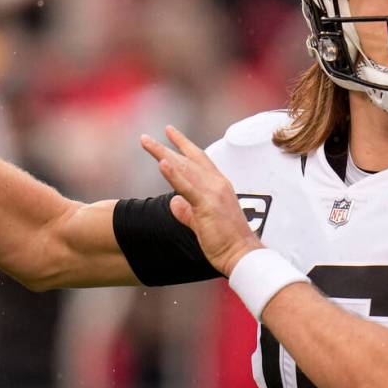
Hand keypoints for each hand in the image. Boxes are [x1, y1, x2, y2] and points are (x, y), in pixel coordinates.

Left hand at [141, 126, 262, 276]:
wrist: (242, 254)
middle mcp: (216, 183)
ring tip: (147, 142)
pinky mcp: (207, 205)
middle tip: (146, 138)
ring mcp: (212, 192)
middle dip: (166, 146)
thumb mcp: (202, 221)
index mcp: (218, 185)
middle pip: (188, 159)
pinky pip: (187, 186)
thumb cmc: (226, 241)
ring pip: (184, 168)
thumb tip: (174, 202)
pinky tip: (162, 163)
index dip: (183, 145)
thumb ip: (187, 211)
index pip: (198, 159)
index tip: (169, 133)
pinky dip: (174, 174)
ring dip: (163, 153)